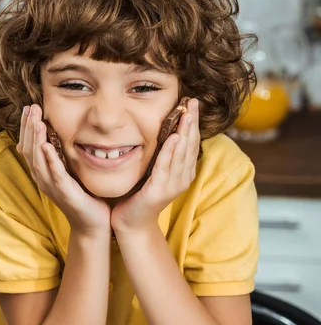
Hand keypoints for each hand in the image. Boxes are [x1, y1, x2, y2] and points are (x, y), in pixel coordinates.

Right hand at [17, 104, 110, 235]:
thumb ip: (59, 158)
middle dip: (29, 127)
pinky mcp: (65, 192)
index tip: (28, 108)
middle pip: (29, 150)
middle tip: (31, 107)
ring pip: (38, 160)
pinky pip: (55, 173)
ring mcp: (52, 186)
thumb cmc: (82, 197)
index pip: (28, 146)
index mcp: (42, 173)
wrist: (92, 224)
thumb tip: (51, 139)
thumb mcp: (68, 173)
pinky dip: (49, 159)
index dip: (26, 127)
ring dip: (36, 139)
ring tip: (37, 121)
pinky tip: (46, 145)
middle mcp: (43, 179)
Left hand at [110, 98, 199, 233]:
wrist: (131, 223)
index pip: (191, 143)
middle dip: (191, 122)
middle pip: (189, 145)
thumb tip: (165, 131)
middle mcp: (182, 178)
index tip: (192, 103)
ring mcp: (172, 185)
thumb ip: (163, 156)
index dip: (193, 123)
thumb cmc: (140, 196)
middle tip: (193, 102)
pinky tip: (173, 137)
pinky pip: (165, 166)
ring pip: (181, 154)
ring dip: (184, 132)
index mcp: (183, 173)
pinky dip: (170, 151)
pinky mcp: (159, 190)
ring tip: (187, 114)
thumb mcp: (155, 172)